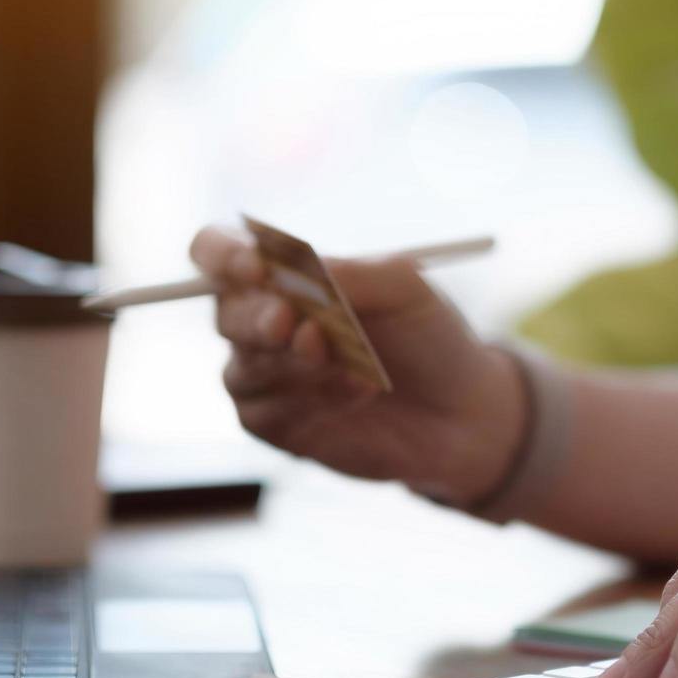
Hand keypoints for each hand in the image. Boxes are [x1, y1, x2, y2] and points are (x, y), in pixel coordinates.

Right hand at [192, 225, 524, 503]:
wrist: (461, 411)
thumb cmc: (429, 336)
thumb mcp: (406, 288)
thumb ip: (350, 271)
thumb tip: (292, 270)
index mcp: (282, 274)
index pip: (216, 252)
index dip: (222, 257)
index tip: (255, 269)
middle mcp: (261, 322)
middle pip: (224, 313)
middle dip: (259, 320)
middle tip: (303, 330)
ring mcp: (264, 377)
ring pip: (242, 369)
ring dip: (295, 367)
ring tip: (353, 367)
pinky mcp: (277, 425)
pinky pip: (264, 414)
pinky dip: (311, 401)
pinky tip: (357, 393)